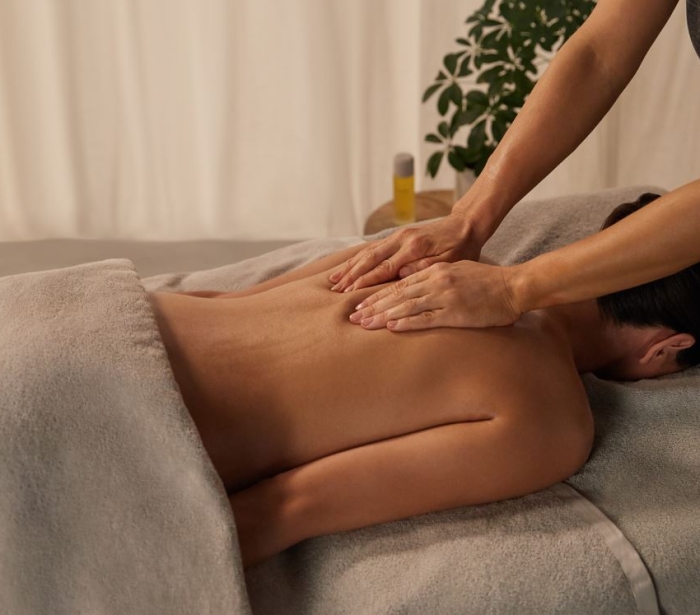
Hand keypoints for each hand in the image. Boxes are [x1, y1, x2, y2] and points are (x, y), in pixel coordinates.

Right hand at [329, 213, 481, 291]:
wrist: (465, 225)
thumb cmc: (462, 248)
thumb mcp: (450, 261)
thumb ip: (425, 268)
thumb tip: (401, 275)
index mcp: (415, 248)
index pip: (384, 268)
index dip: (365, 282)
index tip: (350, 293)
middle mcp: (402, 239)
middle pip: (370, 259)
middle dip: (351, 276)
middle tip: (336, 291)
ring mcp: (398, 236)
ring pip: (368, 252)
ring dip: (350, 266)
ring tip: (334, 281)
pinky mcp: (398, 235)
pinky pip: (373, 247)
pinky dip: (358, 258)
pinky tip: (348, 267)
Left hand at [348, 260, 522, 330]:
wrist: (513, 287)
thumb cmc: (487, 282)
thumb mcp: (457, 271)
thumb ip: (435, 278)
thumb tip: (414, 289)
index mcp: (435, 271)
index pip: (399, 284)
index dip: (378, 295)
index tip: (361, 304)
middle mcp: (436, 281)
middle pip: (397, 294)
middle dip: (373, 306)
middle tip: (353, 317)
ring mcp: (445, 296)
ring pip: (406, 306)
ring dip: (383, 316)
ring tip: (365, 324)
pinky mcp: (455, 312)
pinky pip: (426, 318)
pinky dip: (406, 322)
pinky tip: (391, 327)